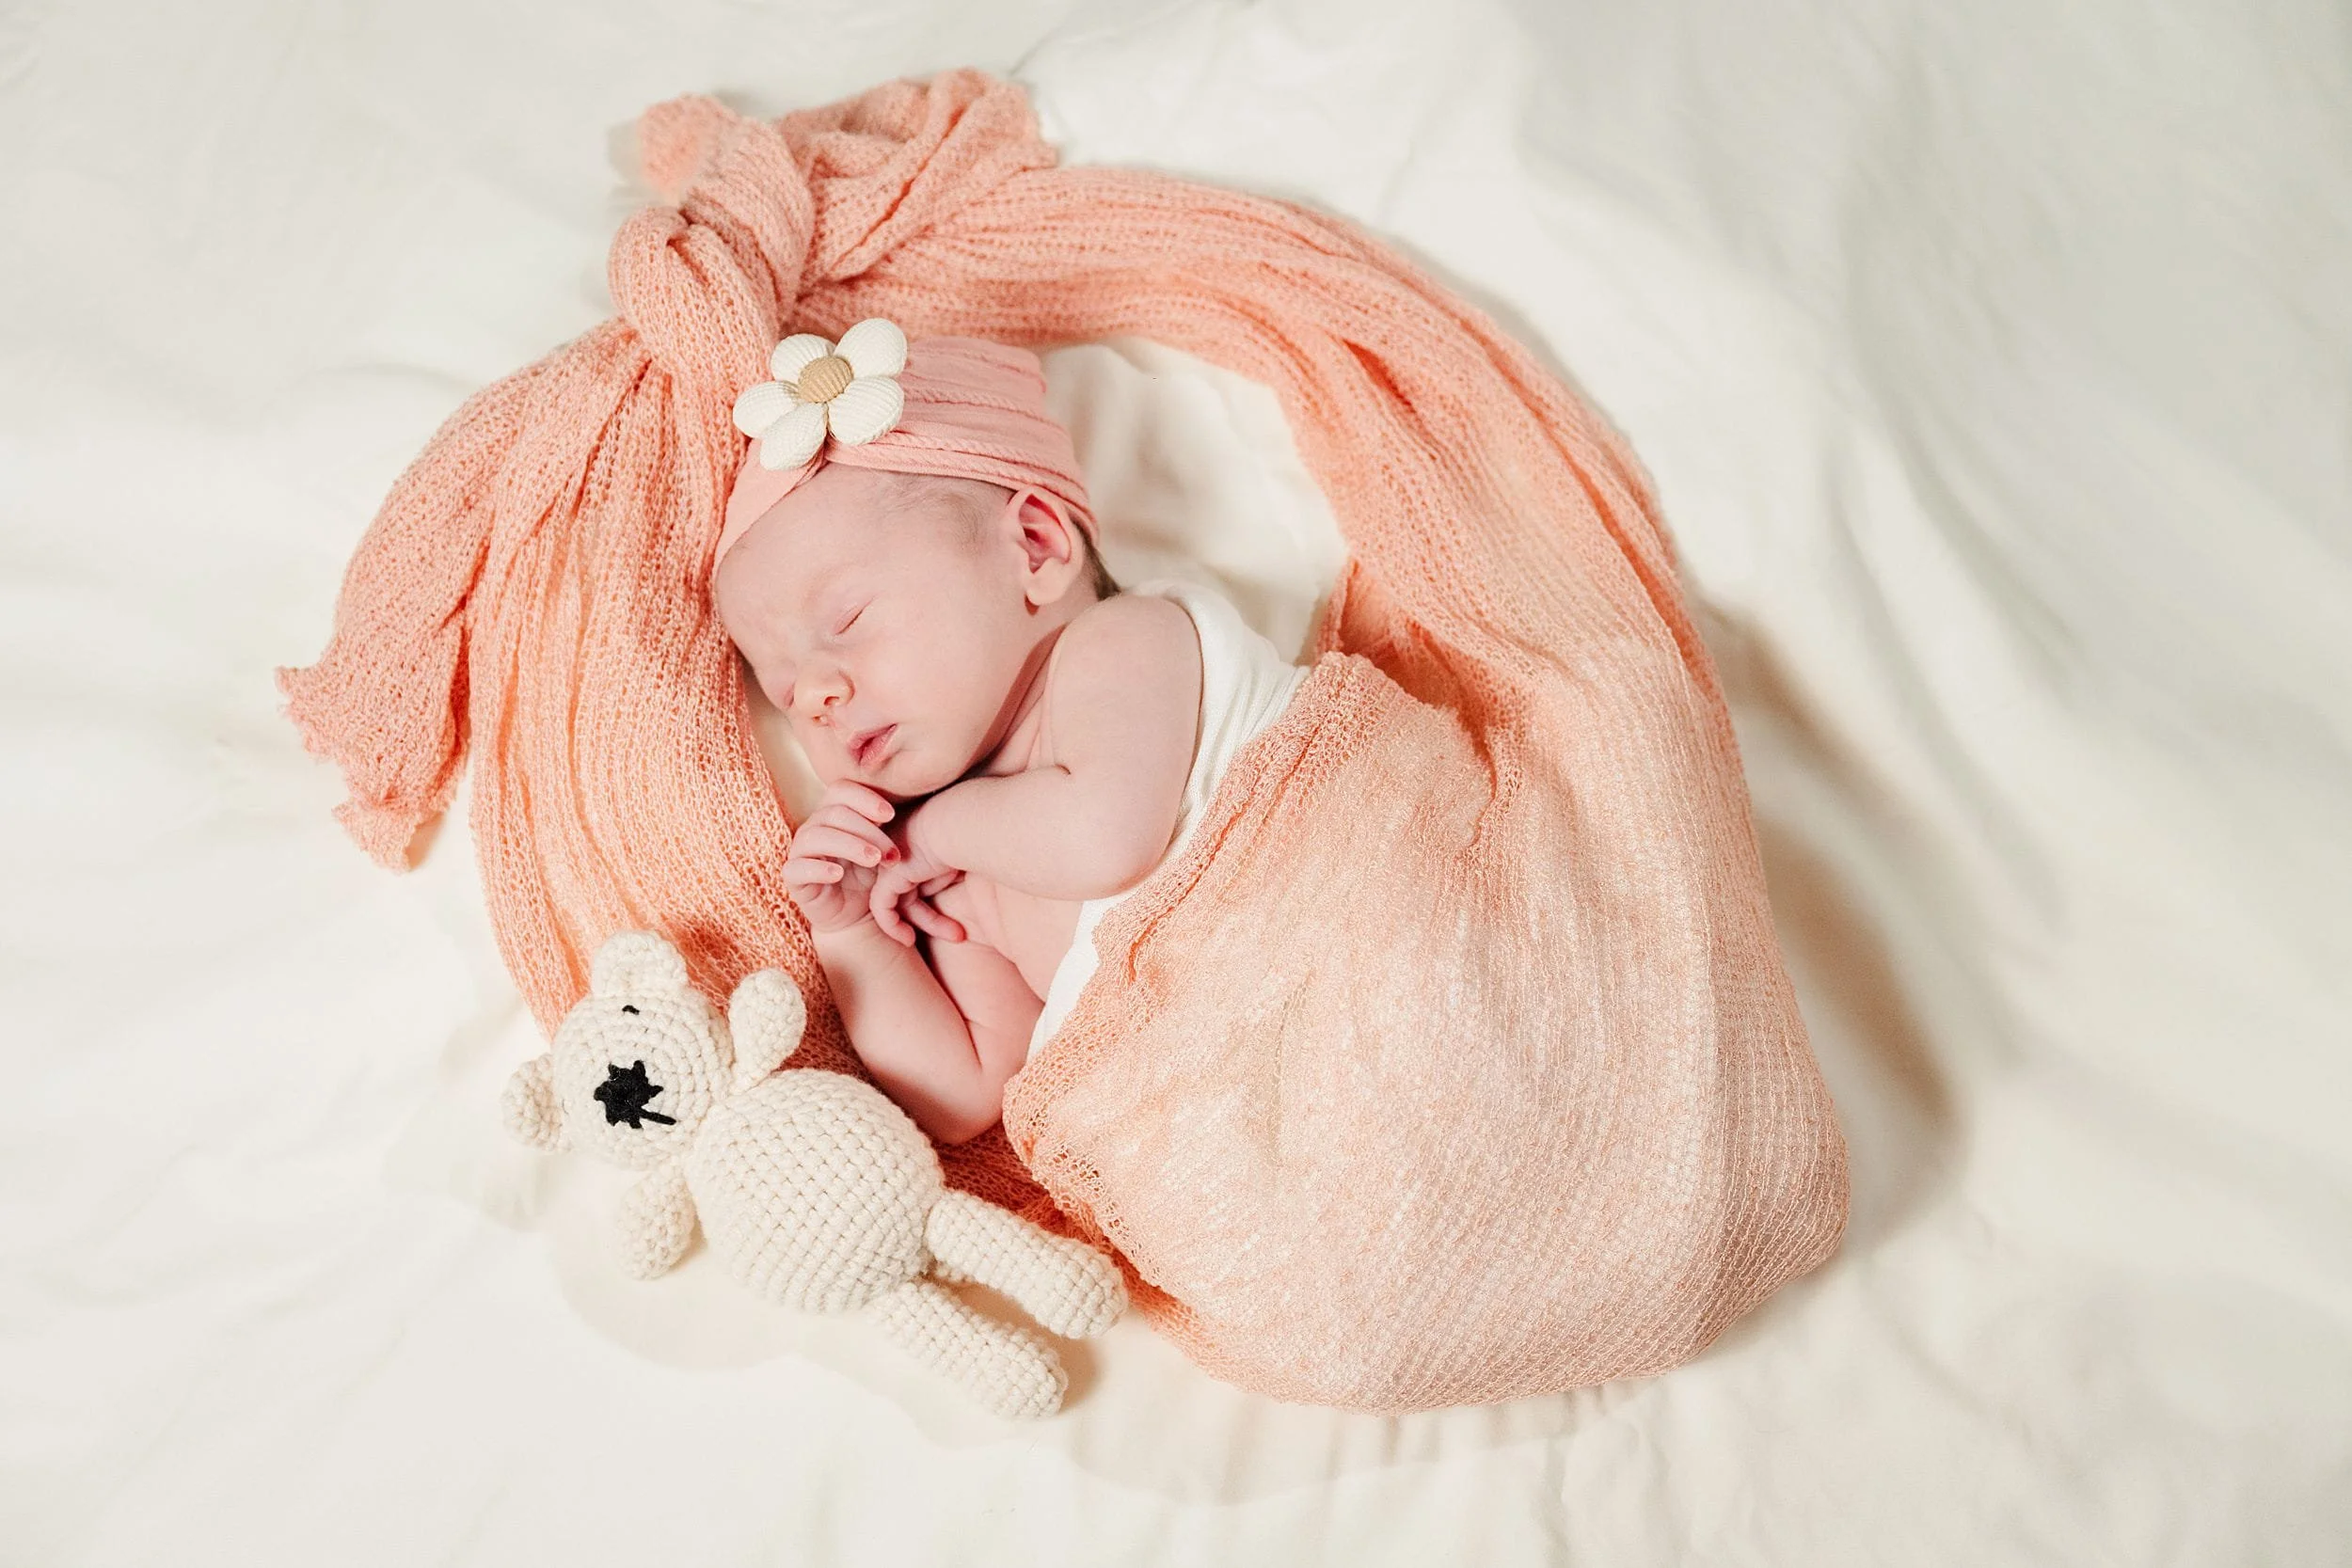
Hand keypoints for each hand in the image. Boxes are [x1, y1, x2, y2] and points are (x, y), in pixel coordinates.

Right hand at [783, 780, 899, 935]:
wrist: (857, 913)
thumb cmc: (870, 874)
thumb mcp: (881, 847)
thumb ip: (884, 826)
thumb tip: (890, 810)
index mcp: (833, 812)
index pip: (841, 790)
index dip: (864, 798)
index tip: (890, 815)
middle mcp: (814, 826)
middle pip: (834, 813)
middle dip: (867, 831)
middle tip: (892, 853)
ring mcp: (800, 850)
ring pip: (817, 837)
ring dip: (849, 845)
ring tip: (874, 860)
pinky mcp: (793, 877)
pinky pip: (797, 867)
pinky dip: (818, 868)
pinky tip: (839, 874)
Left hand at [868, 800, 965, 946]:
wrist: (969, 823)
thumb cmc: (979, 834)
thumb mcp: (968, 854)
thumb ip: (956, 871)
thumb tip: (975, 886)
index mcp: (918, 836)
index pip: (920, 875)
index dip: (936, 898)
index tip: (959, 916)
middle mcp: (900, 846)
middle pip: (911, 890)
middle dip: (934, 917)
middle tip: (959, 934)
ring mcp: (891, 858)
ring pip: (900, 901)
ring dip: (927, 924)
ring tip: (956, 936)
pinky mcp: (889, 873)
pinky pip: (882, 907)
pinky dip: (892, 926)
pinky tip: (909, 939)